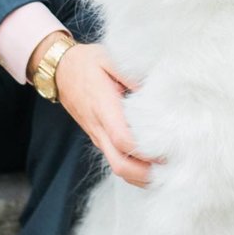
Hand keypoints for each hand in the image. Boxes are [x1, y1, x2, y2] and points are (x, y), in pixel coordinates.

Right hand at [55, 41, 155, 187]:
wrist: (59, 70)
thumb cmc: (86, 62)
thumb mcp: (108, 58)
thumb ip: (131, 73)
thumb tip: (155, 90)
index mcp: (103, 108)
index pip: (122, 139)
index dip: (145, 151)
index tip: (169, 150)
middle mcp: (99, 128)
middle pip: (120, 165)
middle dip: (146, 174)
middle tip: (174, 169)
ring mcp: (98, 136)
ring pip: (118, 168)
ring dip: (141, 176)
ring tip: (168, 172)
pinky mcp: (99, 138)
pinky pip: (116, 161)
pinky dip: (134, 170)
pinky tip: (153, 166)